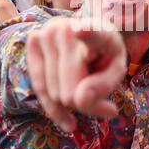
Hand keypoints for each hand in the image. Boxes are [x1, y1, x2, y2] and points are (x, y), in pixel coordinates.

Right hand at [26, 17, 126, 132]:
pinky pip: (39, 88)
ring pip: (54, 93)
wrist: (87, 34)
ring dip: (70, 104)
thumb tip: (78, 101)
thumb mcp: (115, 71)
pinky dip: (55, 110)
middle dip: (84, 102)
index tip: (81, 31)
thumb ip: (103, 86)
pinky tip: (68, 120)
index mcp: (100, 31)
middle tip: (97, 96)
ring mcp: (48, 33)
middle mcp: (69, 28)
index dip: (86, 32)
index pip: (92, 32)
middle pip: (72, 88)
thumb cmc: (104, 55)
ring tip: (83, 92)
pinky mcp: (33, 40)